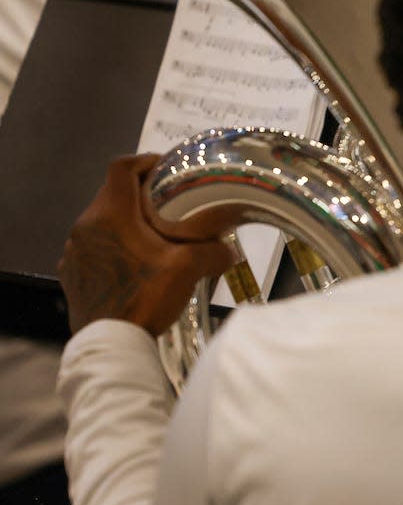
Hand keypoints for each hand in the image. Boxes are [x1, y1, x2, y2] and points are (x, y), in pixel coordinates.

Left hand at [59, 155, 237, 335]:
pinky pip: (92, 246)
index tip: (166, 168)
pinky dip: (112, 245)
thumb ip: (213, 252)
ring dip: (125, 221)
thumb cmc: (145, 296)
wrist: (110, 344)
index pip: (121, 168)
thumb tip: (230, 251)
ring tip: (153, 235)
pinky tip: (133, 263)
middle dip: (140, 193)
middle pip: (112, 193)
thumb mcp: (188, 268)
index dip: (145, 160)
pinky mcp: (71, 273)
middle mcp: (85, 226)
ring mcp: (73, 251)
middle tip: (169, 202)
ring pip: (101, 220)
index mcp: (110, 214)